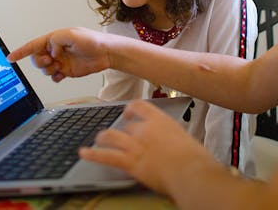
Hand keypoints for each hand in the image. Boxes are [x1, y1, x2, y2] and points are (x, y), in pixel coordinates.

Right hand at [6, 27, 110, 81]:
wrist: (106, 53)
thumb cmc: (91, 40)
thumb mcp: (72, 35)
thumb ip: (56, 40)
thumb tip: (50, 50)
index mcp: (54, 39)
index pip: (33, 45)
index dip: (21, 51)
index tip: (10, 57)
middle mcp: (55, 50)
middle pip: (37, 59)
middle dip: (40, 62)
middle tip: (50, 61)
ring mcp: (60, 61)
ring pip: (44, 70)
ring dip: (49, 70)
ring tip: (59, 67)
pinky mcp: (66, 71)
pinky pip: (54, 77)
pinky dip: (55, 77)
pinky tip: (61, 75)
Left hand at [79, 99, 219, 194]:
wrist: (190, 171)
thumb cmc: (194, 159)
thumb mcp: (185, 139)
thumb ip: (172, 138)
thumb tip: (171, 143)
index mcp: (160, 120)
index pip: (139, 106)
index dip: (130, 109)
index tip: (128, 113)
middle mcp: (145, 129)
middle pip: (126, 126)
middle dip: (122, 132)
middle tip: (120, 137)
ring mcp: (136, 145)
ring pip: (111, 136)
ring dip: (103, 138)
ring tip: (98, 139)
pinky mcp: (130, 162)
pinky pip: (107, 156)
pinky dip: (93, 154)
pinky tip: (83, 153)